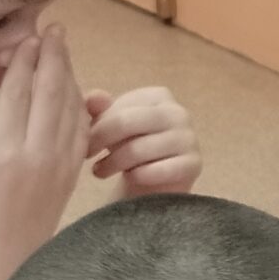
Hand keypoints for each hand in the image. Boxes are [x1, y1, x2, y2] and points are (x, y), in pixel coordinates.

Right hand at [0, 30, 88, 279]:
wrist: (3, 263)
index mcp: (3, 151)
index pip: (16, 94)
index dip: (22, 62)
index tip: (26, 37)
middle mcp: (36, 154)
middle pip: (49, 92)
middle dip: (53, 57)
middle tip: (54, 30)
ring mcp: (59, 164)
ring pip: (69, 108)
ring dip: (69, 75)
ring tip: (64, 51)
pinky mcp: (71, 174)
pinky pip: (80, 131)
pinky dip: (80, 106)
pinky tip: (76, 89)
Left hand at [83, 85, 200, 195]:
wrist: (155, 182)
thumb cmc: (129, 146)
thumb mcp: (110, 125)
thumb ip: (98, 109)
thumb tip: (93, 97)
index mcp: (158, 96)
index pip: (117, 107)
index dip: (95, 126)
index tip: (85, 141)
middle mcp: (178, 113)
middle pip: (125, 123)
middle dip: (99, 141)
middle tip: (87, 155)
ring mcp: (188, 138)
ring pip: (136, 150)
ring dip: (111, 164)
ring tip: (100, 171)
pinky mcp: (193, 164)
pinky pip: (155, 171)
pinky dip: (136, 177)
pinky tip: (129, 179)